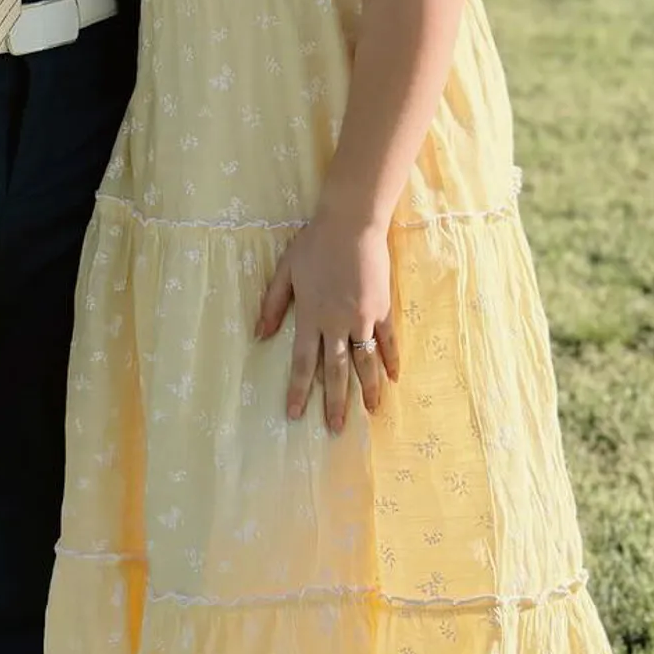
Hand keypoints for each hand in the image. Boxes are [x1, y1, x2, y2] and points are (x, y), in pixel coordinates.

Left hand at [254, 213, 398, 433]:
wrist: (351, 223)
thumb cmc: (314, 244)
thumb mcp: (285, 271)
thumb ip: (272, 304)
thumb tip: (260, 335)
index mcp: (310, 317)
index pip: (302, 363)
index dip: (298, 391)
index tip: (294, 415)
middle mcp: (337, 323)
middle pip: (336, 371)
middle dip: (335, 402)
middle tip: (335, 429)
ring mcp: (363, 317)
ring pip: (366, 361)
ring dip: (368, 389)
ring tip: (370, 413)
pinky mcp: (382, 308)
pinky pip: (388, 340)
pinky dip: (390, 360)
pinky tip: (393, 378)